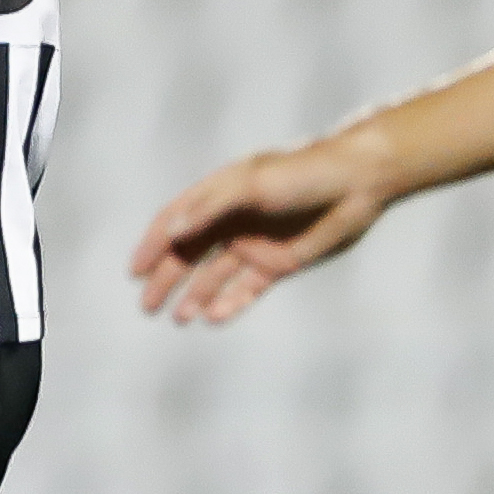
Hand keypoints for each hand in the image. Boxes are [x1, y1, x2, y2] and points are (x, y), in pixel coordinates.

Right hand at [131, 135, 393, 323]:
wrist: (357, 183)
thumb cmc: (304, 174)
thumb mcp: (253, 185)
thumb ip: (210, 207)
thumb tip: (172, 232)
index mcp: (221, 194)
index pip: (176, 221)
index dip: (153, 244)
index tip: (135, 272)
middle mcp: (233, 219)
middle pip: (190, 254)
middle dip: (167, 279)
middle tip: (148, 307)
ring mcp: (255, 243)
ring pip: (215, 276)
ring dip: (195, 296)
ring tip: (179, 319)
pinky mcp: (279, 264)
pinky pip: (246, 289)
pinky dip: (229, 304)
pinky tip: (213, 319)